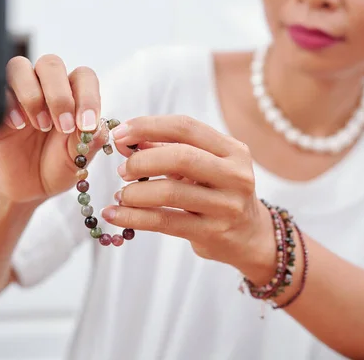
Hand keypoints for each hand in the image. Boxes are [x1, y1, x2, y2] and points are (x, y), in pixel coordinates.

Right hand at [0, 55, 104, 203]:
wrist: (31, 186)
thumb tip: (96, 127)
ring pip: (20, 66)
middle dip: (59, 96)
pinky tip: (18, 126)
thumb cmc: (59, 165)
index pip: (84, 76)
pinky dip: (9, 105)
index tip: (86, 125)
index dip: (88, 96)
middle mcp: (48, 86)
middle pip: (51, 64)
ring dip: (32, 96)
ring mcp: (21, 92)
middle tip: (63, 127)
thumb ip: (90, 140)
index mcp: (75, 93)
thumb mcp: (79, 158)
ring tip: (41, 126)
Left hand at [103, 115, 275, 281]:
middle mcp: (235, 175)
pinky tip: (114, 214)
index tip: (120, 133)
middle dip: (142, 161)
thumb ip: (165, 150)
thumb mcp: (202, 166)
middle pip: (181, 157)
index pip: (186, 127)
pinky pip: (164, 221)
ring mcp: (226, 206)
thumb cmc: (218, 193)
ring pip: (170, 192)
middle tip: (122, 170)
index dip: (148, 126)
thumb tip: (124, 141)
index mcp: (232, 150)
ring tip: (121, 195)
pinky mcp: (212, 232)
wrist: (249, 236)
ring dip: (135, 192)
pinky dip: (133, 217)